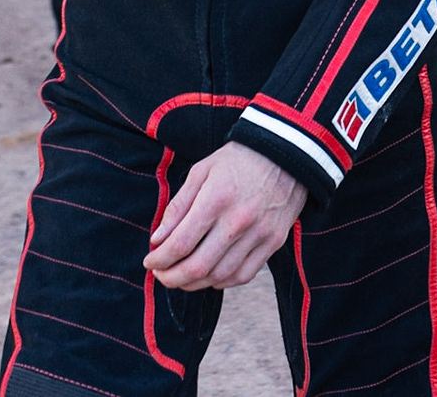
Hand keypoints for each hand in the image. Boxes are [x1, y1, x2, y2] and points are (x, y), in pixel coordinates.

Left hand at [144, 142, 307, 290]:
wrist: (286, 153)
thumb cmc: (239, 160)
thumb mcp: (202, 171)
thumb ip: (178, 206)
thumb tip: (158, 239)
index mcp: (216, 199)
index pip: (180, 244)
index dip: (159, 259)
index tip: (150, 261)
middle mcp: (238, 220)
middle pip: (197, 267)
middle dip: (171, 278)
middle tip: (161, 275)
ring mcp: (259, 234)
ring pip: (219, 276)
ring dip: (194, 284)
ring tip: (182, 277)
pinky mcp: (274, 241)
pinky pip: (244, 275)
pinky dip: (222, 282)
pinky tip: (210, 275)